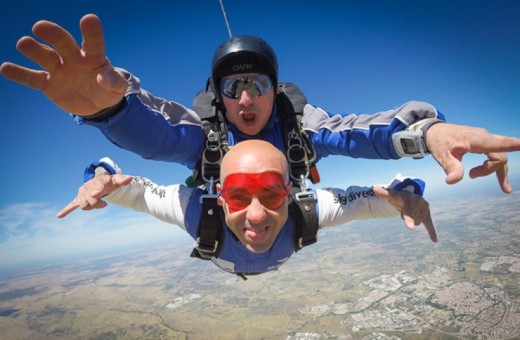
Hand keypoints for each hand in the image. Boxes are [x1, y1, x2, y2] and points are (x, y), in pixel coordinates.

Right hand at [0, 14, 126, 115]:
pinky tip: (5, 68)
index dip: (92, 31)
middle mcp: (73, 58)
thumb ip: (114, 82)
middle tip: (40, 27)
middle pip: (63, 43)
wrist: (96, 104)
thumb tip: (103, 78)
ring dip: (34, 50)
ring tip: (23, 42)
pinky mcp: (48, 84)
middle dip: (53, 35)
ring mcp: (59, 70)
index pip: (93, 42)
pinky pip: (32, 78)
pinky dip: (20, 74)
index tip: (89, 19)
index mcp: (93, 56)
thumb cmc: (108, 90)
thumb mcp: (117, 89)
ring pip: (45, 57)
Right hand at [57, 174, 132, 217]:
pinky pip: (71, 205)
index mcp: (97, 183)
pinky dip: (66, 210)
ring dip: (91, 207)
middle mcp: (87, 188)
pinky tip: (59, 216)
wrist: (99, 182)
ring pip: (83, 206)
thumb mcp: (117, 181)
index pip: (97, 189)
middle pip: (90, 201)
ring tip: (97, 203)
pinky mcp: (78, 199)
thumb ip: (122, 180)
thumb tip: (130, 179)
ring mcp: (82, 194)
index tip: (97, 195)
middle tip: (105, 204)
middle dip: (97, 205)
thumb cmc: (109, 182)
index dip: (97, 192)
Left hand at [374, 186, 436, 242]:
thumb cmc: (398, 197)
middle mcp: (420, 202)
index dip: (408, 220)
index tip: (410, 229)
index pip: (408, 212)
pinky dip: (432, 232)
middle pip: (411, 219)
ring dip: (411, 219)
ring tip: (409, 210)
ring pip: (416, 223)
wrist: (408, 195)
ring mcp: (425, 209)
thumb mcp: (391, 195)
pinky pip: (430, 225)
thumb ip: (384, 193)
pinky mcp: (428, 215)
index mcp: (411, 199)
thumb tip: (375, 188)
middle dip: (406, 218)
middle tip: (404, 211)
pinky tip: (434, 240)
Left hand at [426, 123, 519, 192]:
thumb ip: (451, 168)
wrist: (436, 131)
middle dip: (490, 169)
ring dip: (494, 171)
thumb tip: (452, 181)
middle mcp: (484, 137)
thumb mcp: (441, 156)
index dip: (511, 144)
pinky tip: (504, 184)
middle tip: (471, 175)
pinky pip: (497, 156)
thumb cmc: (439, 142)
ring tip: (481, 179)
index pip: (495, 143)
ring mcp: (486, 139)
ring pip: (500, 157)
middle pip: (499, 156)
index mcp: (473, 139)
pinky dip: (498, 169)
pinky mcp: (485, 143)